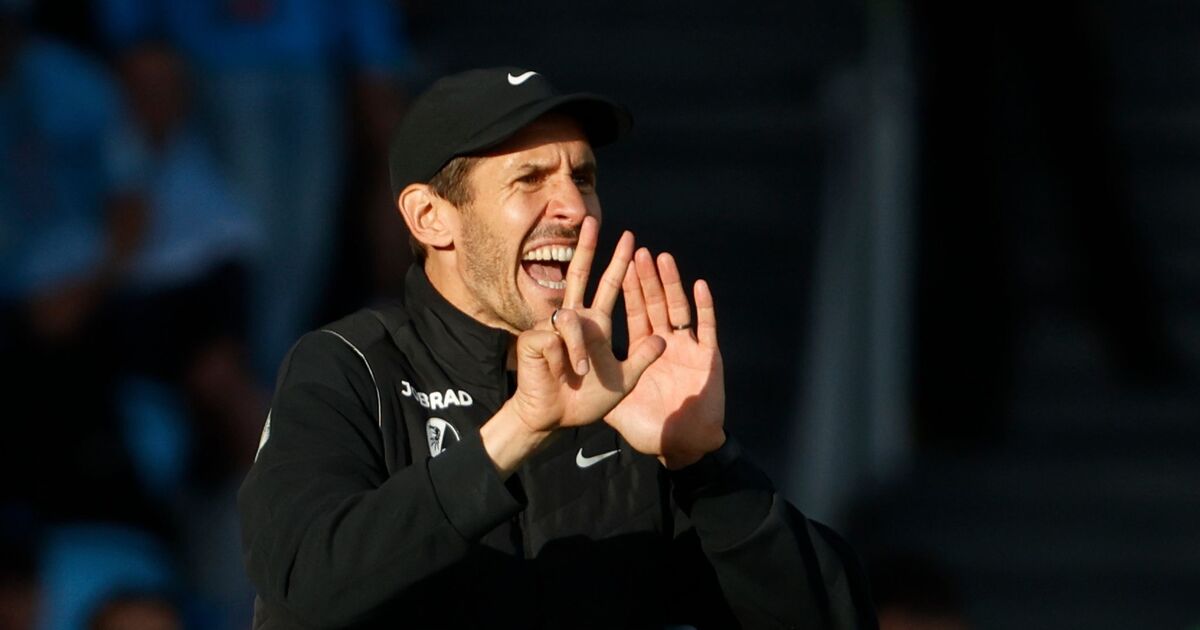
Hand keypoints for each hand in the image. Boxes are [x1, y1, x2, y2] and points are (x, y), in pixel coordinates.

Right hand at [506, 217, 665, 433]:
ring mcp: (551, 326)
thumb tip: (664, 338)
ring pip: (569, 318)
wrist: (554, 419)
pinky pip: (554, 337)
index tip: (631, 240)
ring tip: (579, 372)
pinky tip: (560, 371)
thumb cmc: (584, 401)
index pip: (609, 287)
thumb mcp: (624, 381)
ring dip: (578, 349)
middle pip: (579, 275)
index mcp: (594, 325)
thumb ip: (643, 360)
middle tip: (593, 221)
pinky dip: (564, 356)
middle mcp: (573, 319)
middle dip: (588, 249)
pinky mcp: (533, 338)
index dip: (619, 264)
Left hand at [606, 249, 724, 468]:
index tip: (619, 259)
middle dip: (643, 276)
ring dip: (669, 283)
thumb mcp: (617, 405)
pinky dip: (704, 308)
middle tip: (634, 247)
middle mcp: (666, 343)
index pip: (632, 309)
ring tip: (660, 258)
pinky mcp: (707, 358)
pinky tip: (698, 287)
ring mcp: (688, 348)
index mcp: (644, 349)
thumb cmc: (652, 430)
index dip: (626, 284)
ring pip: (677, 307)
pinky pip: (707, 329)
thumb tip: (569, 368)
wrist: (683, 448)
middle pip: (652, 302)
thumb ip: (597, 384)